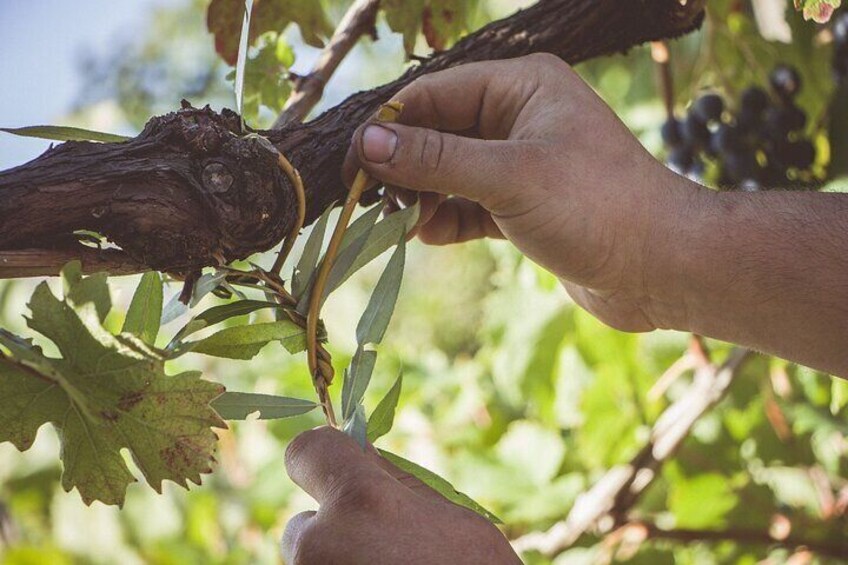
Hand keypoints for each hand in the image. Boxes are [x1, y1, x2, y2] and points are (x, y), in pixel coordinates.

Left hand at [281, 428, 518, 564]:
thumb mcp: (455, 519)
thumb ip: (397, 482)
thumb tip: (359, 450)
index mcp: (362, 503)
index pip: (306, 452)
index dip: (322, 459)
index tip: (336, 469)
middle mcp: (321, 545)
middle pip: (303, 524)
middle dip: (333, 532)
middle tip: (382, 554)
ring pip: (309, 564)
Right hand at [344, 53, 700, 331]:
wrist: (663, 267)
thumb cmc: (596, 207)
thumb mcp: (509, 177)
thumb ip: (436, 159)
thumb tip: (369, 143)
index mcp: (522, 87)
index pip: (436, 95)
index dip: (390, 128)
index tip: (354, 166)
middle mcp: (521, 117)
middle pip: (440, 133)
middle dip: (406, 168)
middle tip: (371, 204)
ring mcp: (524, 163)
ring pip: (453, 172)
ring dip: (424, 197)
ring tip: (400, 224)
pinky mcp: (526, 205)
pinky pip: (471, 204)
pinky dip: (448, 219)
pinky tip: (429, 236)